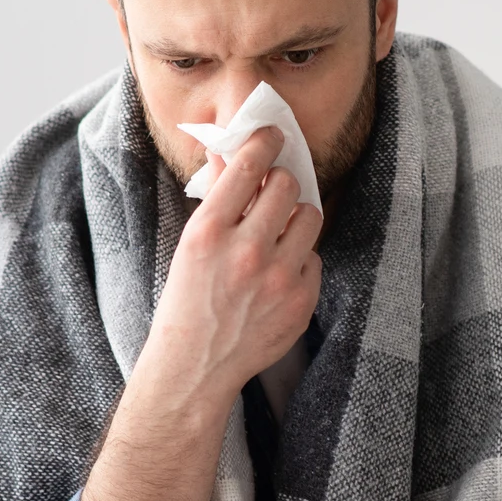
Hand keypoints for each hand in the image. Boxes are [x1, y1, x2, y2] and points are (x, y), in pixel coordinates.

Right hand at [138, 125, 321, 413]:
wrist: (196, 365)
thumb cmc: (187, 301)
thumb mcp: (189, 244)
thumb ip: (216, 197)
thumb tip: (229, 152)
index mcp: (209, 232)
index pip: (248, 166)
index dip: (264, 141)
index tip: (272, 136)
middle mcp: (246, 251)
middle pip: (286, 186)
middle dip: (280, 184)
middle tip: (271, 194)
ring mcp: (278, 278)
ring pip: (309, 217)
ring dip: (295, 218)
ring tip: (277, 234)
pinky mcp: (301, 301)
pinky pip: (314, 258)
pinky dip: (299, 260)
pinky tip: (277, 275)